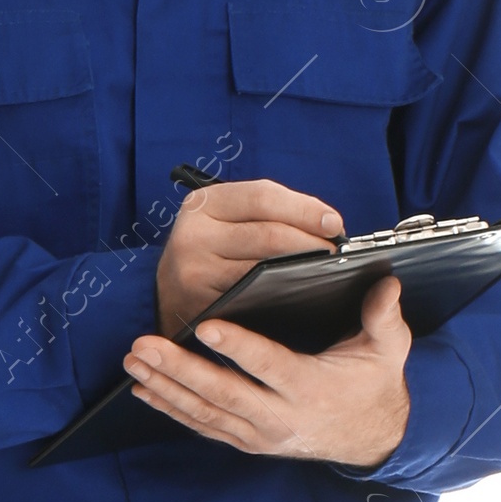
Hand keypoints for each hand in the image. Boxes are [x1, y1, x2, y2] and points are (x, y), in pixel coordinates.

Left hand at [124, 272, 412, 467]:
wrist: (373, 437)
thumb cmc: (373, 382)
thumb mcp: (388, 349)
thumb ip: (384, 317)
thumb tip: (387, 283)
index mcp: (310, 388)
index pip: (269, 365)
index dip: (237, 347)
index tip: (206, 325)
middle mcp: (280, 417)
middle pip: (222, 393)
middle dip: (178, 368)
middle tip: (144, 345)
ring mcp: (259, 434)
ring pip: (204, 412)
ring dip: (165, 387)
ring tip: (134, 361)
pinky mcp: (247, 441)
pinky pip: (203, 426)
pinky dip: (171, 409)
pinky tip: (144, 389)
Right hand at [154, 173, 342, 338]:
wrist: (164, 296)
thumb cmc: (210, 253)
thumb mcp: (223, 220)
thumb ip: (264, 213)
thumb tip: (326, 222)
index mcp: (203, 204)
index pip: (263, 197)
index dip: (304, 208)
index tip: (334, 222)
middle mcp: (193, 234)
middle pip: (268, 234)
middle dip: (311, 242)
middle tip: (336, 252)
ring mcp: (195, 272)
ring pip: (264, 267)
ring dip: (303, 269)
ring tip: (326, 270)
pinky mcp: (202, 305)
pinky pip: (254, 297)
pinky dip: (283, 293)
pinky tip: (301, 292)